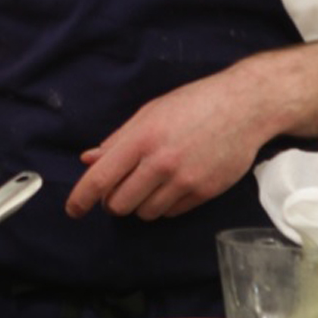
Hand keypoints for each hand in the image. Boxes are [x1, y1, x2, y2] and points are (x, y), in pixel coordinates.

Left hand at [66, 70, 270, 220]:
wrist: (243, 107)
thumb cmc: (194, 104)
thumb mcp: (149, 113)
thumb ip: (118, 140)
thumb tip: (89, 159)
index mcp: (141, 139)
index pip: (101, 178)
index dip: (81, 198)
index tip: (73, 209)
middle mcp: (161, 163)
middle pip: (119, 204)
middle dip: (113, 201)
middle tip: (118, 189)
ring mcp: (184, 181)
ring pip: (144, 213)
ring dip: (139, 204)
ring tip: (149, 183)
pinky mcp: (204, 193)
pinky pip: (170, 213)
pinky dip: (163, 205)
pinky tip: (171, 185)